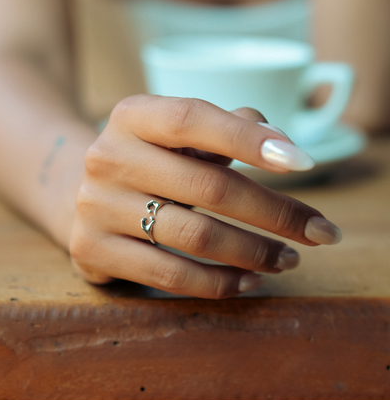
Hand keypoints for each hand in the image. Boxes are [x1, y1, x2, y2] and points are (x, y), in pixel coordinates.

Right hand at [70, 95, 341, 298]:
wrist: (79, 195)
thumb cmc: (147, 164)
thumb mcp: (174, 136)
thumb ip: (223, 128)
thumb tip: (277, 138)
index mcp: (131, 117)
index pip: (193, 118)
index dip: (249, 139)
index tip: (303, 163)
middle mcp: (107, 157)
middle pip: (208, 186)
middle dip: (276, 214)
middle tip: (320, 232)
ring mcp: (96, 206)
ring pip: (195, 236)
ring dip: (255, 253)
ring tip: (288, 260)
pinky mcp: (92, 250)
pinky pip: (168, 274)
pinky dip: (218, 282)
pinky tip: (248, 281)